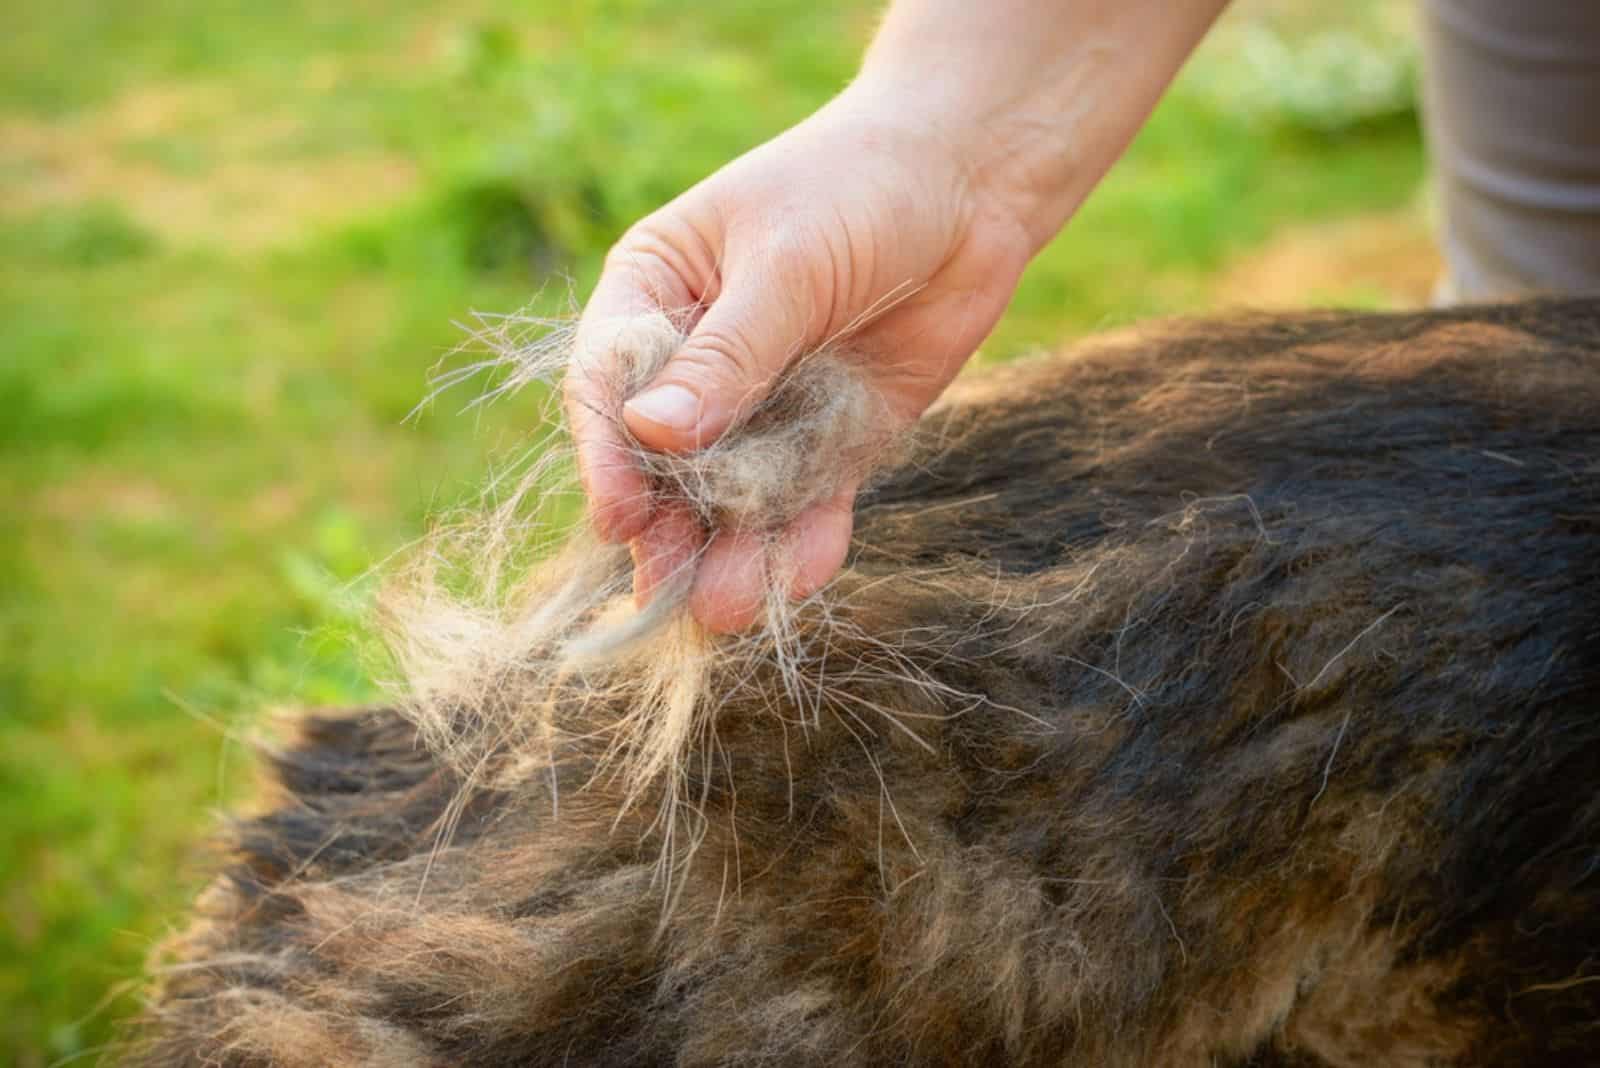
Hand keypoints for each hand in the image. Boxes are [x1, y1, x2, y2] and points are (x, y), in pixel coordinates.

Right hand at [566, 0, 1229, 632]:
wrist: (974, 186)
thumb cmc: (859, 187)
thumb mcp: (789, 265)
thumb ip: (727, 354)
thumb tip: (652, 436)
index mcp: (654, 293)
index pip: (609, 384)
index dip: (607, 455)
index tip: (618, 516)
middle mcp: (697, 363)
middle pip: (663, 461)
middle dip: (666, 527)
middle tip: (668, 591)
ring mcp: (764, 409)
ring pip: (731, 497)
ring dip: (727, 553)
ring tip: (727, 610)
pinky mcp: (829, 442)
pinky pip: (807, 503)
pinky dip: (803, 541)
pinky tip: (798, 575)